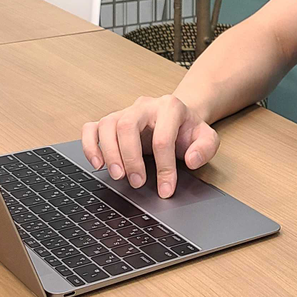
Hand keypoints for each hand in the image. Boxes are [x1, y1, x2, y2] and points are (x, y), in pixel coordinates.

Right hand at [80, 94, 218, 198]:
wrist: (179, 118)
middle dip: (130, 157)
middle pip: (128, 125)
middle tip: (136, 182)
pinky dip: (89, 145)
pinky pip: (91, 128)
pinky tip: (97, 164)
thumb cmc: (189, 130)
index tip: (165, 189)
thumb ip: (206, 148)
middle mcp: (144, 106)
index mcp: (170, 107)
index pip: (163, 138)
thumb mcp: (207, 137)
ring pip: (107, 124)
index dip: (164, 167)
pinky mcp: (111, 121)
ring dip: (109, 153)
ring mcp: (125, 112)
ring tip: (118, 176)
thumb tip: (191, 161)